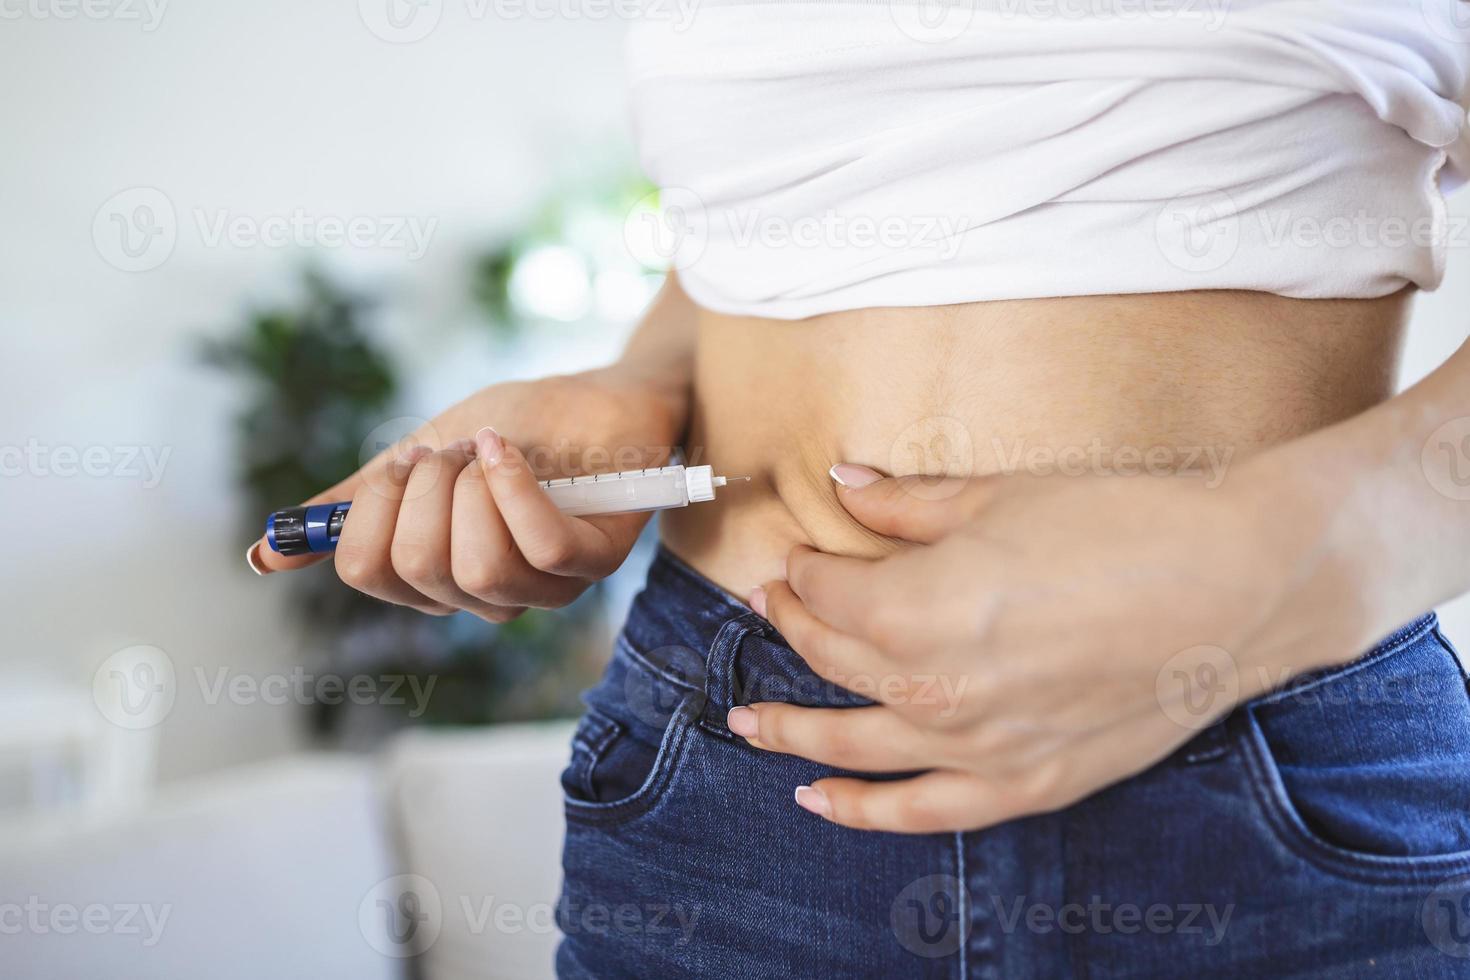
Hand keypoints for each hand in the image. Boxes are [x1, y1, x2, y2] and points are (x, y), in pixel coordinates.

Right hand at [247, 367, 684, 621]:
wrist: (599, 392)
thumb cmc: (518, 427)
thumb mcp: (417, 458)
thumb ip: (353, 507)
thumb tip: (263, 555)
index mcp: (437, 578)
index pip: (369, 572)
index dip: (372, 506)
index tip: (400, 463)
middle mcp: (488, 597)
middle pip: (416, 567)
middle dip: (424, 486)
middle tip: (452, 451)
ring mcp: (545, 587)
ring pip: (476, 566)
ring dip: (472, 485)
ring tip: (490, 450)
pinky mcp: (595, 562)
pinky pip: (539, 548)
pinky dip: (514, 488)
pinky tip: (510, 450)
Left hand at [727, 460, 1338, 833]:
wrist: (1235, 586)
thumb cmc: (1123, 526)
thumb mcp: (1000, 498)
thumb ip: (907, 505)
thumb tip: (845, 484)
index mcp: (915, 610)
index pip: (828, 592)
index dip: (804, 568)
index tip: (797, 554)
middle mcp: (932, 688)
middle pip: (832, 659)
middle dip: (792, 625)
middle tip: (772, 604)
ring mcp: (977, 746)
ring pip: (854, 742)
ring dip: (790, 729)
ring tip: (746, 721)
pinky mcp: (1026, 784)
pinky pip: (922, 810)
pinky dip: (862, 810)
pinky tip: (818, 799)